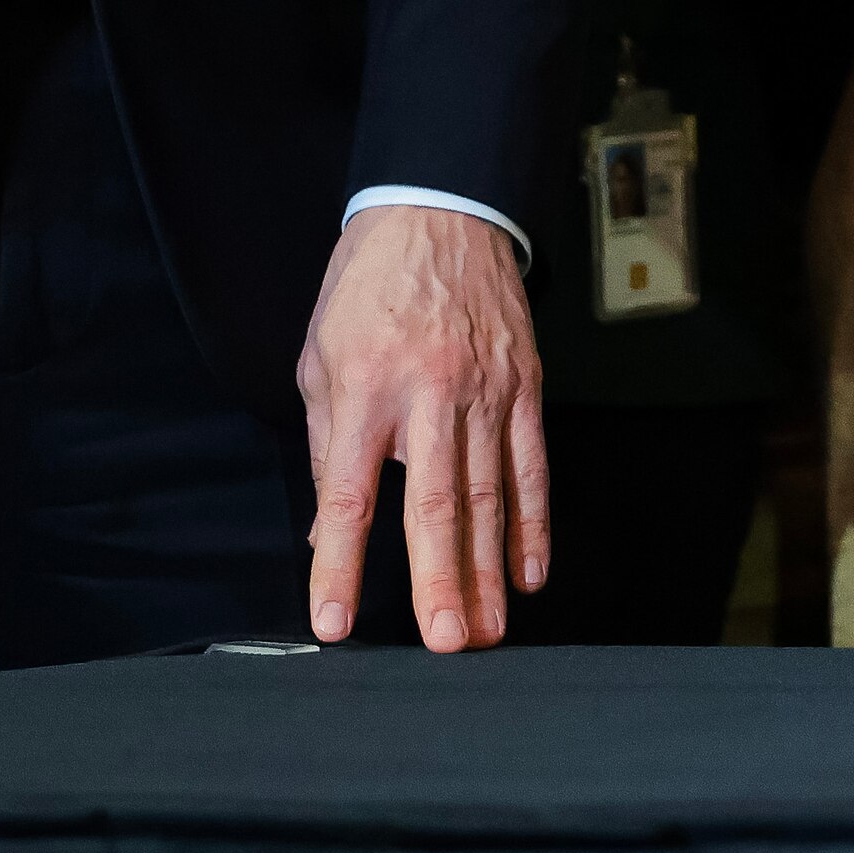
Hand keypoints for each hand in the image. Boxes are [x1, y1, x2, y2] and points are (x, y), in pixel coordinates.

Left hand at [295, 205, 546, 650]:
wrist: (440, 210)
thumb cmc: (369, 286)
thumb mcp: (320, 356)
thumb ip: (327, 442)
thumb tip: (328, 528)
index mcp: (364, 388)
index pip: (349, 494)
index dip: (340, 563)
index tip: (336, 621)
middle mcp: (428, 392)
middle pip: (435, 503)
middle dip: (440, 580)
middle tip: (448, 642)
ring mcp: (485, 389)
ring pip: (489, 494)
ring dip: (490, 568)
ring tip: (489, 627)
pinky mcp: (524, 383)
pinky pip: (532, 463)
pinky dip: (533, 521)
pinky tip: (531, 570)